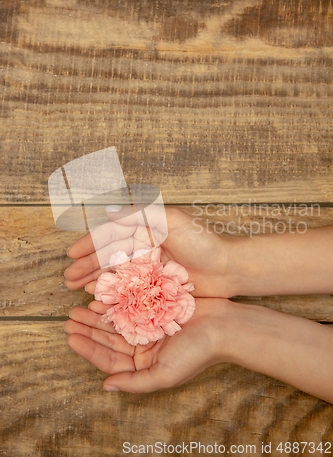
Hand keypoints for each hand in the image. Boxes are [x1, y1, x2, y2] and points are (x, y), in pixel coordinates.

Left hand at [63, 298, 234, 392]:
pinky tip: (103, 296)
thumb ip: (135, 383)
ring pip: (117, 321)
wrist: (224, 326)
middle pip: (110, 339)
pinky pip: (131, 304)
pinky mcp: (156, 308)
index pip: (110, 360)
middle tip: (69, 319)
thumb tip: (107, 387)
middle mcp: (145, 347)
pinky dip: (117, 301)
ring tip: (79, 306)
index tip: (70, 337)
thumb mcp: (165, 374)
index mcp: (145, 365)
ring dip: (98, 315)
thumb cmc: (198, 353)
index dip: (89, 349)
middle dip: (89, 329)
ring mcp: (150, 327)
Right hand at [64, 207, 241, 297]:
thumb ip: (140, 213)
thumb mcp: (171, 220)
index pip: (111, 235)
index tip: (71, 254)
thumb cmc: (203, 240)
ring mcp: (150, 267)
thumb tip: (108, 211)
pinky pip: (130, 289)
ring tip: (77, 289)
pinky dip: (114, 293)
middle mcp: (145, 246)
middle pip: (109, 256)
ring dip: (96, 280)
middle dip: (87, 266)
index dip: (90, 244)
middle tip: (67, 279)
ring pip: (117, 274)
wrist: (230, 268)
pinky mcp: (158, 285)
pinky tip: (101, 299)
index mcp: (146, 228)